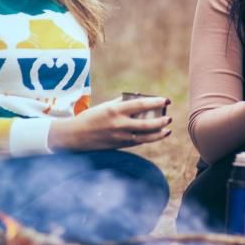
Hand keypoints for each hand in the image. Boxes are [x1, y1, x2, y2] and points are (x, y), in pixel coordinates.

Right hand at [48, 97, 170, 150]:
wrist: (75, 136)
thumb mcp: (106, 106)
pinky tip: (156, 135)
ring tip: (168, 129)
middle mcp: (119, 124)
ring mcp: (120, 137)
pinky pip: (138, 142)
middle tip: (169, 117)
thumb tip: (140, 98)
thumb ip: (123, 102)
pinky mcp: (119, 146)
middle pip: (146, 123)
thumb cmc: (92, 117)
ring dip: (158, 133)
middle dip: (161, 121)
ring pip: (145, 137)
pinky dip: (148, 139)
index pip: (141, 105)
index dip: (156, 102)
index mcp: (116, 110)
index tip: (167, 100)